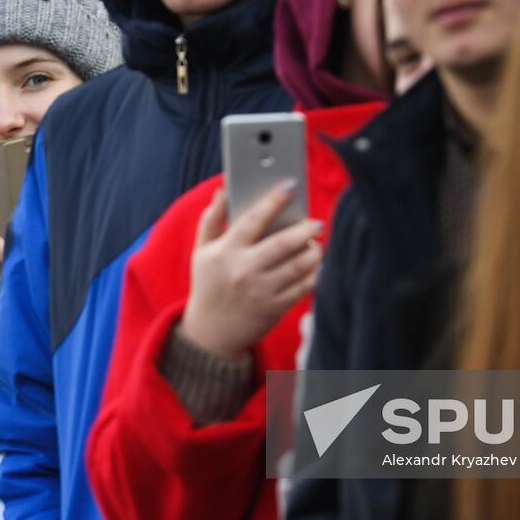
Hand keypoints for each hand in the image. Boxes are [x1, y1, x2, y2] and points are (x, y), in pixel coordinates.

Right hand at [180, 185, 322, 360]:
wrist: (210, 334)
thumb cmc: (208, 284)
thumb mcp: (202, 251)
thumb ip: (211, 219)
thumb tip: (223, 189)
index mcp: (226, 251)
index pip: (254, 218)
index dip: (274, 199)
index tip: (291, 185)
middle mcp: (244, 270)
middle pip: (284, 243)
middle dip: (306, 228)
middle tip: (317, 222)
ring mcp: (261, 291)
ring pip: (298, 265)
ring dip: (314, 251)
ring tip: (317, 244)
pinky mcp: (275, 308)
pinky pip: (303, 287)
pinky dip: (314, 274)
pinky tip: (315, 265)